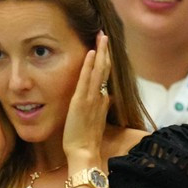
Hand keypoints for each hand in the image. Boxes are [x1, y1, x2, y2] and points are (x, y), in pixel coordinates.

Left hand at [62, 31, 110, 169]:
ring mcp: (92, 99)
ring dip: (100, 52)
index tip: (104, 48)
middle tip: (104, 34)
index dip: (105, 61)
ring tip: (101, 36)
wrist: (84, 153)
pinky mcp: (81, 102)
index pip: (105, 77)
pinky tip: (91, 53)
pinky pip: (87, 80)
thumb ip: (100, 108)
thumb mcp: (95, 121)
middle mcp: (100, 97)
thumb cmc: (86, 142)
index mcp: (102, 101)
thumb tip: (105, 97)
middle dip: (105, 51)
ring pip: (99, 71)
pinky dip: (90, 65)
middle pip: (105, 69)